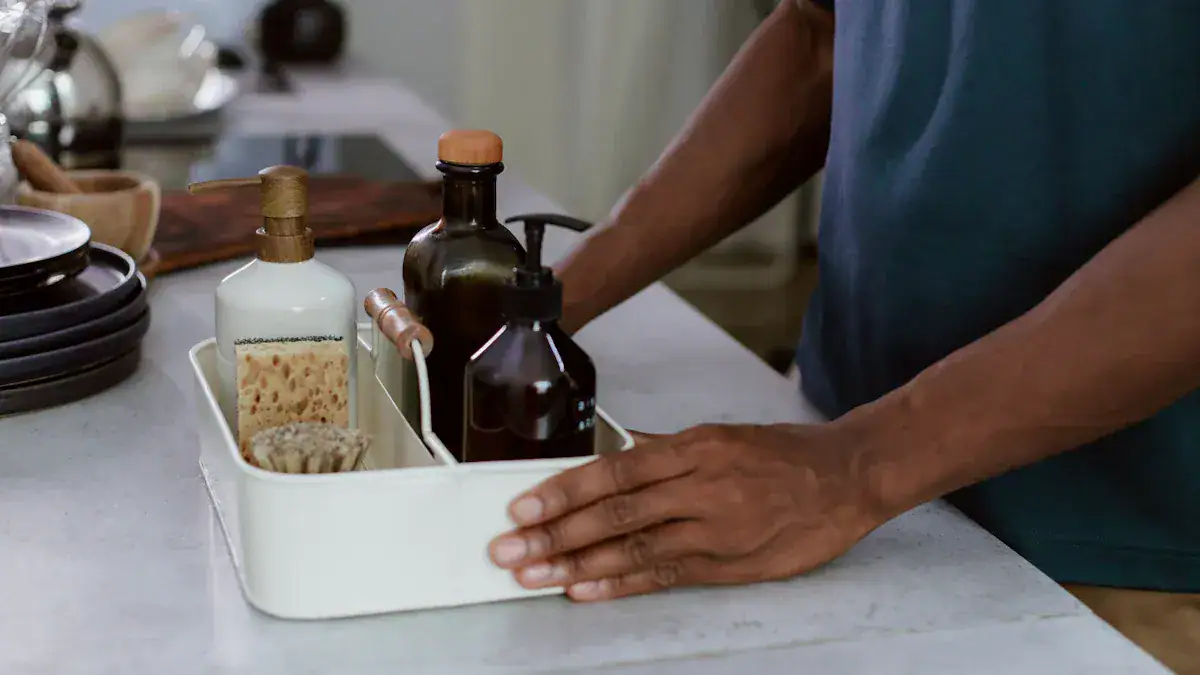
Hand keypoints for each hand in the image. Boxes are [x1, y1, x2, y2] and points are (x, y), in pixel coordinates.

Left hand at [487, 423, 887, 601]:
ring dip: (577, 565)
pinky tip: (586, 591)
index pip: (615, 470)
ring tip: (534, 575)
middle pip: (615, 512)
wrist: (848, 477)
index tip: (524, 506)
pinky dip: (622, 585)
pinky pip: (666, 576)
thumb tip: (615, 453)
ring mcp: (715, 529)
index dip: (564, 491)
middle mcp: (700, 487)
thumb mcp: (722, 435)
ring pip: (634, 548)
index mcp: (695, 448)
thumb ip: (667, 450)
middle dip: (555, 533)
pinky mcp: (730, 564)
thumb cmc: (784, 455)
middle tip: (510, 549)